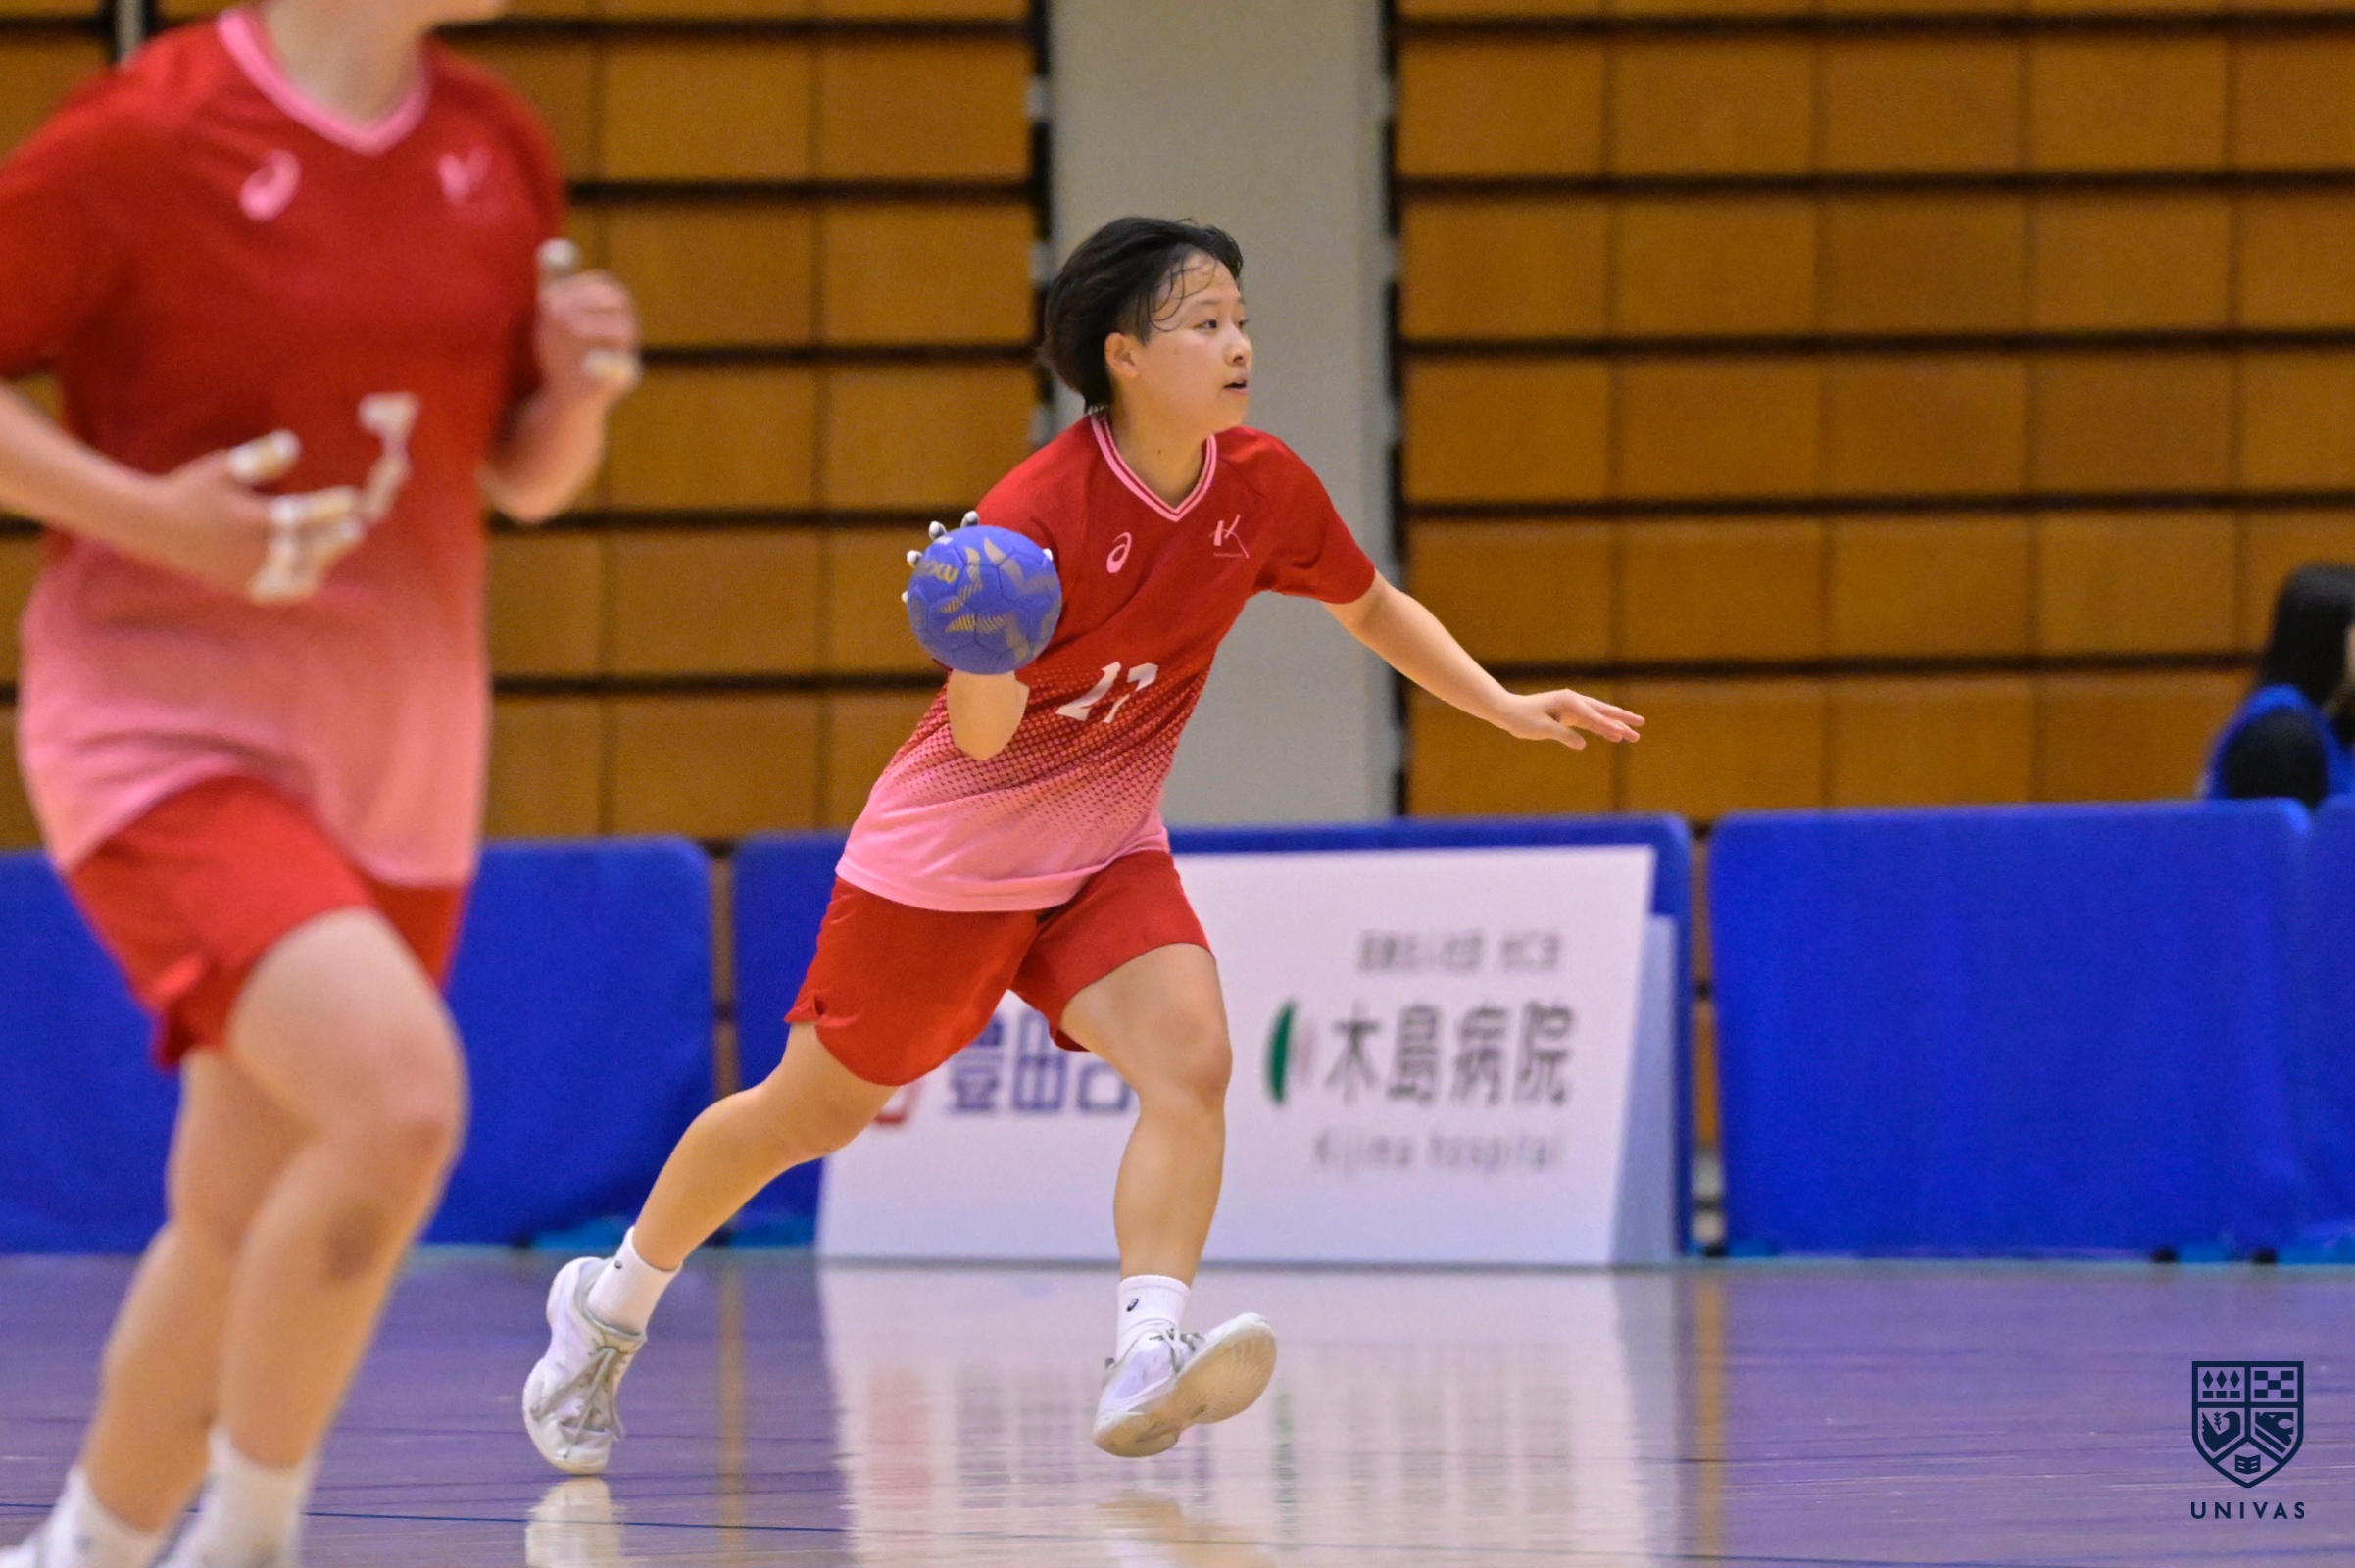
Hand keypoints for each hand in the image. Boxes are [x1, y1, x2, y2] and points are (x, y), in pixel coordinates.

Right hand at [129, 431, 361, 602]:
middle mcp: (256, 550)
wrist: (155, 528)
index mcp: (254, 520)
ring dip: (323, 559)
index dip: (331, 507)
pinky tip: (314, 571)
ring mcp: (251, 573)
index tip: (353, 499)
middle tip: (359, 525)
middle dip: (336, 537)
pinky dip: (301, 583)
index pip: (303, 515)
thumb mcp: (224, 468)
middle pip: (309, 547)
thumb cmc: (193, 490)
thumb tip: (292, 443)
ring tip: (342, 541)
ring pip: (301, 573)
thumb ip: (260, 458)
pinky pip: (283, 591)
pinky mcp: (245, 587)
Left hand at [535, 258, 640, 405]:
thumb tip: (550, 249)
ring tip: (567, 326)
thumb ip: (553, 284)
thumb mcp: (551, 316)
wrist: (564, 397)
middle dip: (586, 298)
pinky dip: (606, 362)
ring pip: (624, 327)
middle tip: (554, 309)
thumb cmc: (562, 352)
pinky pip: (624, 368)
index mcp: (609, 310)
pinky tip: (586, 361)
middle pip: (619, 298)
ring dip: (595, 322)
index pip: (602, 283)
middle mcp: (623, 328)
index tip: (547, 295)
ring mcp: (625, 352)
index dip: (575, 284)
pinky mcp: (621, 380)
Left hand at [1492, 688, 1644, 749]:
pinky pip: (1590, 722)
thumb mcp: (1541, 729)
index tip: (1620, 736)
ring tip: (1634, 734)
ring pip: (1599, 717)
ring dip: (1615, 725)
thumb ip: (1563, 735)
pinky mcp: (1568, 715)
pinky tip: (1613, 734)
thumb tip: (1582, 744)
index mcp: (1568, 701)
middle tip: (1641, 725)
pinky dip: (1602, 728)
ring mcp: (1572, 707)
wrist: (1507, 710)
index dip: (1606, 727)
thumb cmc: (1522, 718)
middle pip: (1602, 711)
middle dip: (1622, 719)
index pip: (1592, 716)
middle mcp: (1573, 701)